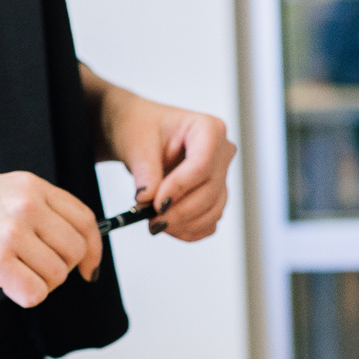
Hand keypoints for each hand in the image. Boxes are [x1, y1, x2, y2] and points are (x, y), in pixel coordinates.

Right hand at [0, 171, 102, 308]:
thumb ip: (35, 208)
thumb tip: (71, 242)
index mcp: (31, 186)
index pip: (84, 219)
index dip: (93, 248)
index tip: (87, 267)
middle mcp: (27, 205)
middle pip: (74, 251)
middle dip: (60, 270)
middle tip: (35, 274)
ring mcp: (12, 232)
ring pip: (55, 275)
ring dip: (38, 284)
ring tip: (11, 275)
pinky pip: (34, 293)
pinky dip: (24, 297)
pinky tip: (5, 286)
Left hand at [101, 89, 235, 239]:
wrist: (140, 135)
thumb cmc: (142, 128)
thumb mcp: (137, 143)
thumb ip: (144, 170)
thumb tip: (147, 198)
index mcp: (208, 128)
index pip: (202, 164)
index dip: (180, 188)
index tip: (156, 204)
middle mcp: (221, 152)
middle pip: (210, 191)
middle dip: (180, 211)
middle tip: (151, 220)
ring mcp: (221, 175)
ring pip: (213, 210)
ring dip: (185, 224)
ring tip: (155, 224)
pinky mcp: (215, 196)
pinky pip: (210, 221)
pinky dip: (190, 230)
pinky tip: (169, 228)